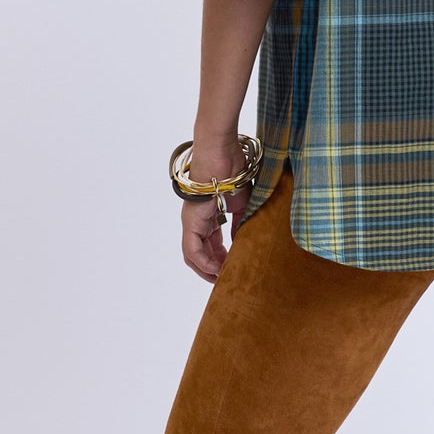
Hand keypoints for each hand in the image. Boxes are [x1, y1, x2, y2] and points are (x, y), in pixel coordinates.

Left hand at [179, 135, 252, 282]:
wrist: (223, 154)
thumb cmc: (232, 171)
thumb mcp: (242, 204)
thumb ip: (239, 224)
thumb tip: (241, 243)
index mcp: (208, 216)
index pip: (211, 244)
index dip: (221, 259)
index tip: (234, 267)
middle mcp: (196, 221)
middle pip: (199, 254)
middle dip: (213, 268)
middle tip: (228, 279)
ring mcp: (191, 221)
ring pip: (192, 255)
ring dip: (206, 270)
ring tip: (221, 279)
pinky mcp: (191, 221)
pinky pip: (193, 250)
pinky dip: (203, 263)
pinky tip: (216, 270)